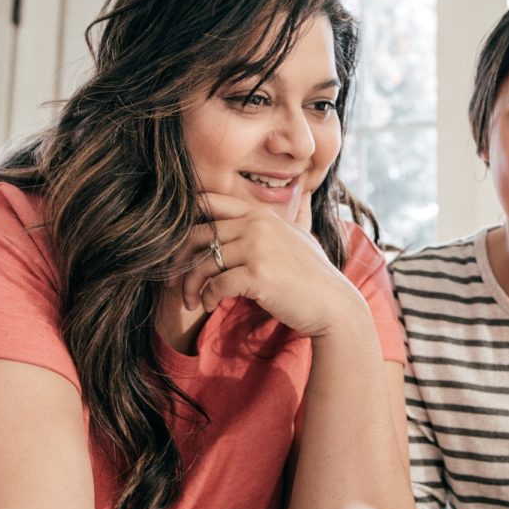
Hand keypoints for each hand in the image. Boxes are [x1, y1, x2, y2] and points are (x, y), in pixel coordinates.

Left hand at [178, 190, 363, 336]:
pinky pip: (216, 284)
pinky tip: (210, 306)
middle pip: (197, 234)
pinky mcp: (257, 275)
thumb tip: (244, 223)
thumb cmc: (312, 276)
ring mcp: (258, 248)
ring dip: (191, 286)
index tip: (176, 245)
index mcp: (260, 214)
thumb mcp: (292, 238)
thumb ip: (267, 227)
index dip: (183, 221)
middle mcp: (257, 225)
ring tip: (191, 302)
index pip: (208, 202)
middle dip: (179, 260)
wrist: (333, 304)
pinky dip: (207, 298)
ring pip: (203, 262)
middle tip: (175, 280)